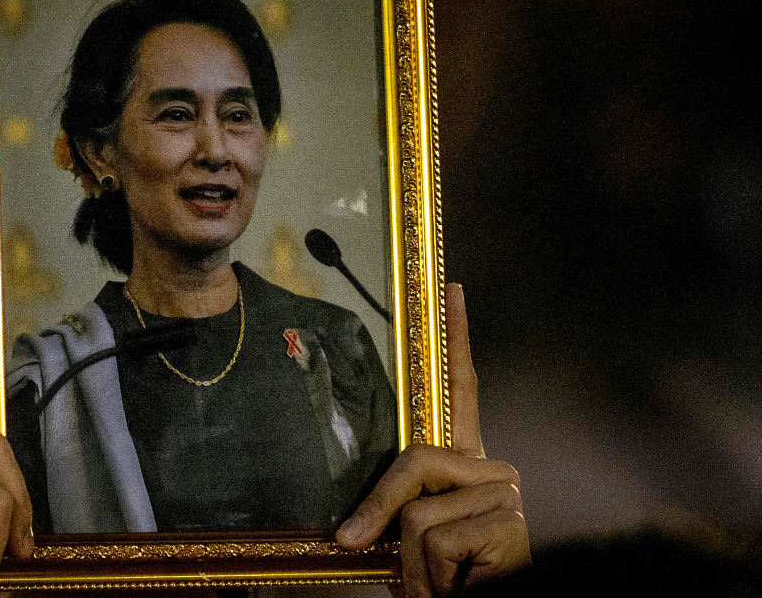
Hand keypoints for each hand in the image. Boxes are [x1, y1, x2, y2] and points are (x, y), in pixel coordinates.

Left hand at [336, 283, 529, 596]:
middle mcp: (493, 470)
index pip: (460, 390)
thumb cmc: (437, 583)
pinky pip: (431, 539)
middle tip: (366, 550)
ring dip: (410, 561)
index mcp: (465, 466)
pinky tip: (454, 588)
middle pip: (413, 462)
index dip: (455, 338)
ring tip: (437, 582)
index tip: (449, 288)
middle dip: (379, 514)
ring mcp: (507, 494)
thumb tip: (346, 529)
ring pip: (416, 512)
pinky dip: (426, 577)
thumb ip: (390, 513)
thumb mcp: (402, 542)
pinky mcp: (511, 522)